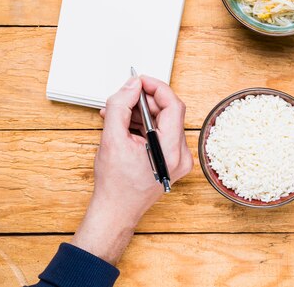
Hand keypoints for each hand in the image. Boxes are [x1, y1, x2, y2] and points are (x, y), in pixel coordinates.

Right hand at [71, 76, 192, 264]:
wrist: (116, 212)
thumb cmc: (114, 184)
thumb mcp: (111, 139)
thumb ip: (120, 106)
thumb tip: (132, 85)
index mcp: (171, 150)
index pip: (173, 105)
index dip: (156, 88)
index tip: (139, 81)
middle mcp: (181, 155)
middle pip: (169, 113)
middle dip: (145, 101)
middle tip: (123, 97)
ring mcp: (179, 159)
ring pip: (164, 123)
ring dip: (142, 114)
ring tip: (117, 113)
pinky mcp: (173, 161)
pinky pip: (162, 134)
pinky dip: (145, 126)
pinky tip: (126, 125)